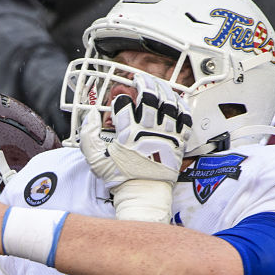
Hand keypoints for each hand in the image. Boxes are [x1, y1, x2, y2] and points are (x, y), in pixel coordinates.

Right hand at [80, 74, 191, 221]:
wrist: (144, 195)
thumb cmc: (121, 178)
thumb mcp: (95, 160)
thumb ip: (88, 136)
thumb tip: (90, 115)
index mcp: (128, 134)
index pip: (124, 105)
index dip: (120, 98)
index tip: (119, 98)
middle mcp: (149, 131)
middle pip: (150, 97)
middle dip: (144, 83)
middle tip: (140, 79)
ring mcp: (167, 135)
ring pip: (169, 103)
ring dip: (163, 90)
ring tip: (157, 84)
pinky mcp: (179, 142)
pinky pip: (185, 118)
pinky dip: (181, 106)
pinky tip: (176, 100)